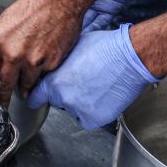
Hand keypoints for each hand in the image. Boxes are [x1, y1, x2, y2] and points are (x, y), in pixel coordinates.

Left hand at [0, 0, 80, 102]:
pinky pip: (43, 76)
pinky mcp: (51, 64)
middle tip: (0, 105)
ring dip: (24, 87)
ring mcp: (34, 61)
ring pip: (25, 84)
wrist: (60, 0)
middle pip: (4, 85)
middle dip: (1, 98)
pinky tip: (44, 62)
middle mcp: (14, 54)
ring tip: (25, 86)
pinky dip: (42, 74)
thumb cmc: (33, 5)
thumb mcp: (6, 21)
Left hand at [27, 24, 160, 129]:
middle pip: (58, 101)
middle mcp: (64, 99)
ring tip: (95, 86)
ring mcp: (80, 110)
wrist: (130, 58)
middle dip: (65, 94)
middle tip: (81, 82)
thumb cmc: (105, 48)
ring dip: (80, 102)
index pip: (35, 97)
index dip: (37, 96)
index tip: (38, 98)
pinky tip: (101, 96)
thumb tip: (54, 68)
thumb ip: (59, 64)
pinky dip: (93, 112)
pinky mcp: (96, 119)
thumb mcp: (72, 49)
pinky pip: (88, 119)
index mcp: (54, 82)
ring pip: (74, 110)